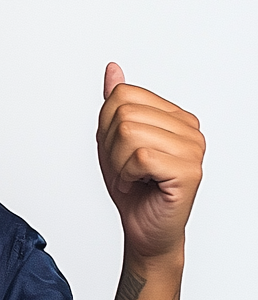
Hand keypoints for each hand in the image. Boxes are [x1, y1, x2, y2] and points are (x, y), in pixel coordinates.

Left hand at [97, 62, 204, 264]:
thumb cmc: (133, 189)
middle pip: (124, 113)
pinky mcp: (189, 171)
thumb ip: (114, 105)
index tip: (118, 150)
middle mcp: (189, 128)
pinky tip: (137, 185)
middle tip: (125, 168)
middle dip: (110, 146)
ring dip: (118, 162)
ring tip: (132, 177)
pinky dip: (127, 175)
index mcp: (174, 116)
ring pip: (129, 133)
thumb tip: (113, 70)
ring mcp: (193, 149)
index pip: (123, 95)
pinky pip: (140, 157)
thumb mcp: (112, 141)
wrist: (144, 230)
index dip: (106, 125)